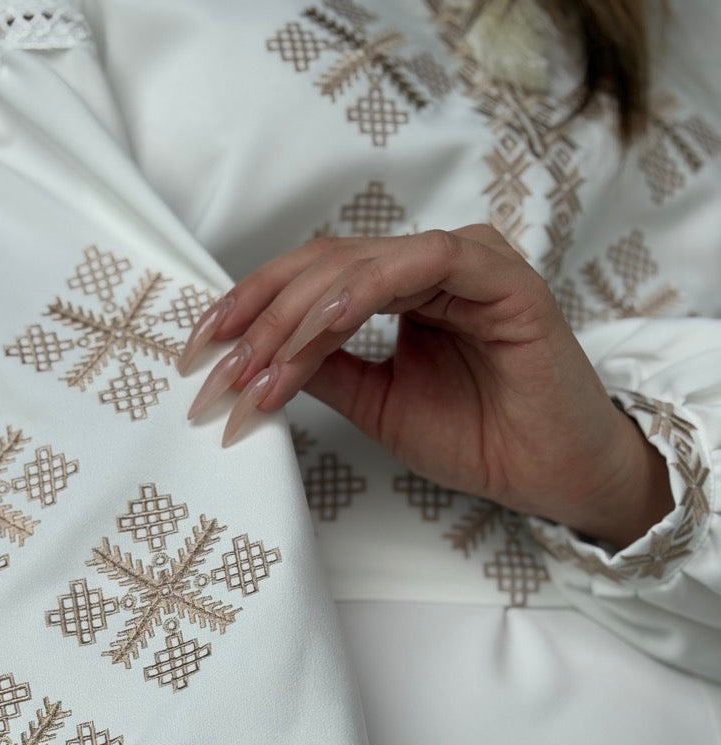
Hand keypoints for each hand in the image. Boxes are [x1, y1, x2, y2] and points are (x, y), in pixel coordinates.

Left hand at [178, 226, 673, 549]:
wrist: (549, 475)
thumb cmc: (477, 437)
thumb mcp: (376, 404)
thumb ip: (323, 369)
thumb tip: (252, 356)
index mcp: (399, 288)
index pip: (310, 279)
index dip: (249, 309)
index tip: (201, 354)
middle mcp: (428, 265)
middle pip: (322, 266)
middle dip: (260, 318)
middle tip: (217, 370)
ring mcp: (467, 263)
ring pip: (360, 263)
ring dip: (299, 315)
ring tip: (259, 367)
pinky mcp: (503, 277)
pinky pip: (423, 263)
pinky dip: (367, 288)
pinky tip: (323, 324)